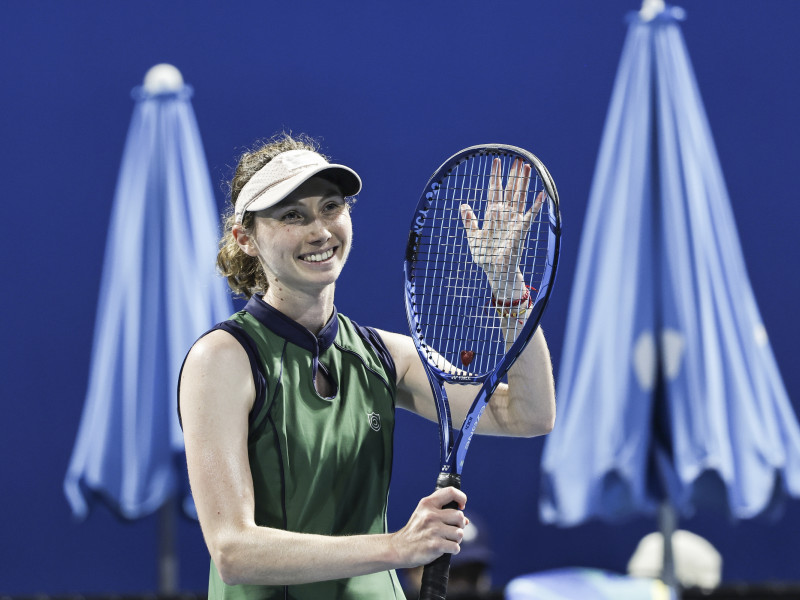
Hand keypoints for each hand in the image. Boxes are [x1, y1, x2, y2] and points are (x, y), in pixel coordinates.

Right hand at [390, 487, 467, 567]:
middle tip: (452, 530)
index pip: (451, 492)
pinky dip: (453, 550)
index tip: (461, 506)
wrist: (399, 548)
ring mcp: (433, 530)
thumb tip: (466, 520)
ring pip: (460, 533)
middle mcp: (430, 515)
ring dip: (456, 539)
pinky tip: (444, 549)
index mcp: (427, 504)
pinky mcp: (435, 545)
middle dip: (460, 525)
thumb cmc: (414, 532)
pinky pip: (455, 547)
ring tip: (446, 540)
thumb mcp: (423, 514)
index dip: (461, 498)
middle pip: (460, 516)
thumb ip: (443, 513)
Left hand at [460, 157, 543, 298]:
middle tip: (516, 158)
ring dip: (523, 182)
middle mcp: (504, 214)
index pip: (494, 190)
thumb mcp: (472, 237)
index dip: (495, 176)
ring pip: (519, 197)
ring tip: (527, 166)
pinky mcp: (521, 230)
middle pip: (509, 190)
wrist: (494, 271)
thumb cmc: (484, 256)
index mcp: (492, 214)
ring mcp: (514, 220)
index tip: (496, 161)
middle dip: (512, 174)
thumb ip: (469, 221)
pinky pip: (530, 216)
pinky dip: (536, 205)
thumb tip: (463, 205)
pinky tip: (542, 194)